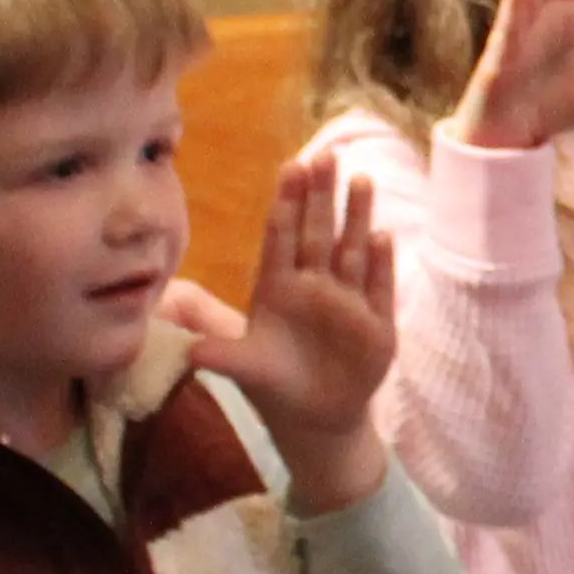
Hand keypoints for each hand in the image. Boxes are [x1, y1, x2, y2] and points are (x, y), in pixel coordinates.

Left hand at [178, 147, 394, 509]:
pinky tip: (382, 237)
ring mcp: (346, 302)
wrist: (315, 418)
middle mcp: (314, 286)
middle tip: (327, 155)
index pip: (282, 237)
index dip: (287, 203)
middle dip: (322, 196)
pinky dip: (380, 266)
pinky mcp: (374, 324)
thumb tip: (191, 351)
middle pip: (319, 233)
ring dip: (357, 217)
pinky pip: (378, 289)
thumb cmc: (275, 383)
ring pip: (351, 251)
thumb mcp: (245, 369)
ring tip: (361, 180)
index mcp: (278, 287)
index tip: (292, 167)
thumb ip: (223, 355)